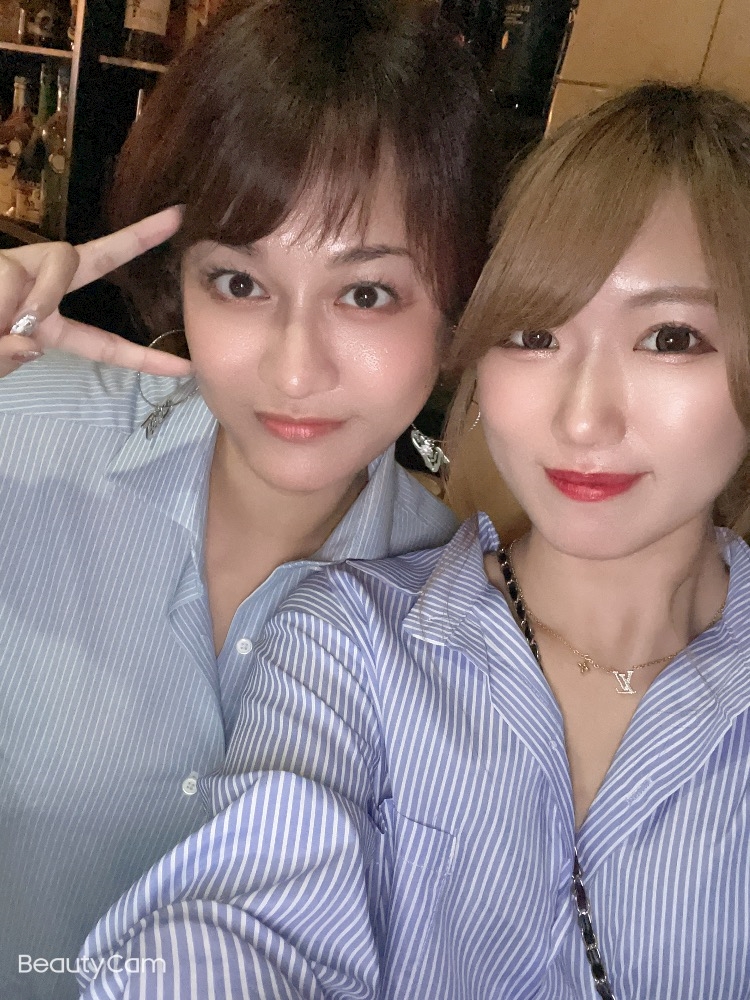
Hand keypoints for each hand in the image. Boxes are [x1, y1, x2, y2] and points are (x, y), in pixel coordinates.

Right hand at [0, 206, 191, 377]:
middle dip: (140, 237)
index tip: (186, 365)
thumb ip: (8, 358)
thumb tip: (30, 342)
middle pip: (101, 260)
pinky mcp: (7, 258)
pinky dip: (17, 296)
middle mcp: (45, 291)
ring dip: (43, 296)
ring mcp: (27, 268)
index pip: (108, 346)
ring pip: (64, 262)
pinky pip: (26, 271)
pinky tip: (3, 309)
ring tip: (12, 323)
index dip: (146, 358)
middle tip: (178, 215)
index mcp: (52, 328)